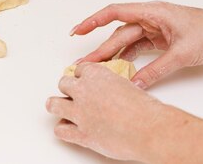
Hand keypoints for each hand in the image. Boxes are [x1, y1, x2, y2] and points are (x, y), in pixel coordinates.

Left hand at [46, 62, 168, 160]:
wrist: (149, 129)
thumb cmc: (145, 109)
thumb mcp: (128, 86)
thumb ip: (113, 86)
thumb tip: (111, 92)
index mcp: (96, 74)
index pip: (79, 69)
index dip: (82, 77)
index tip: (83, 80)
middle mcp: (83, 90)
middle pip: (64, 83)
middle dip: (69, 89)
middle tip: (74, 95)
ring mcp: (79, 112)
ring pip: (54, 104)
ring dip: (58, 105)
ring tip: (62, 108)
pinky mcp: (81, 133)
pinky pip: (60, 130)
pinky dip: (63, 130)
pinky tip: (69, 129)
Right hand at [72, 1, 202, 87]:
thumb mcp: (182, 54)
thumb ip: (156, 70)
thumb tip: (135, 84)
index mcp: (152, 11)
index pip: (115, 13)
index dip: (93, 21)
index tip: (77, 31)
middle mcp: (150, 17)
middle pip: (118, 33)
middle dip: (100, 49)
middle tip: (83, 64)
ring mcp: (154, 28)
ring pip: (126, 41)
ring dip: (112, 54)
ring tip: (96, 69)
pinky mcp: (160, 38)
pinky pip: (138, 47)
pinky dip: (128, 57)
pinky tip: (118, 67)